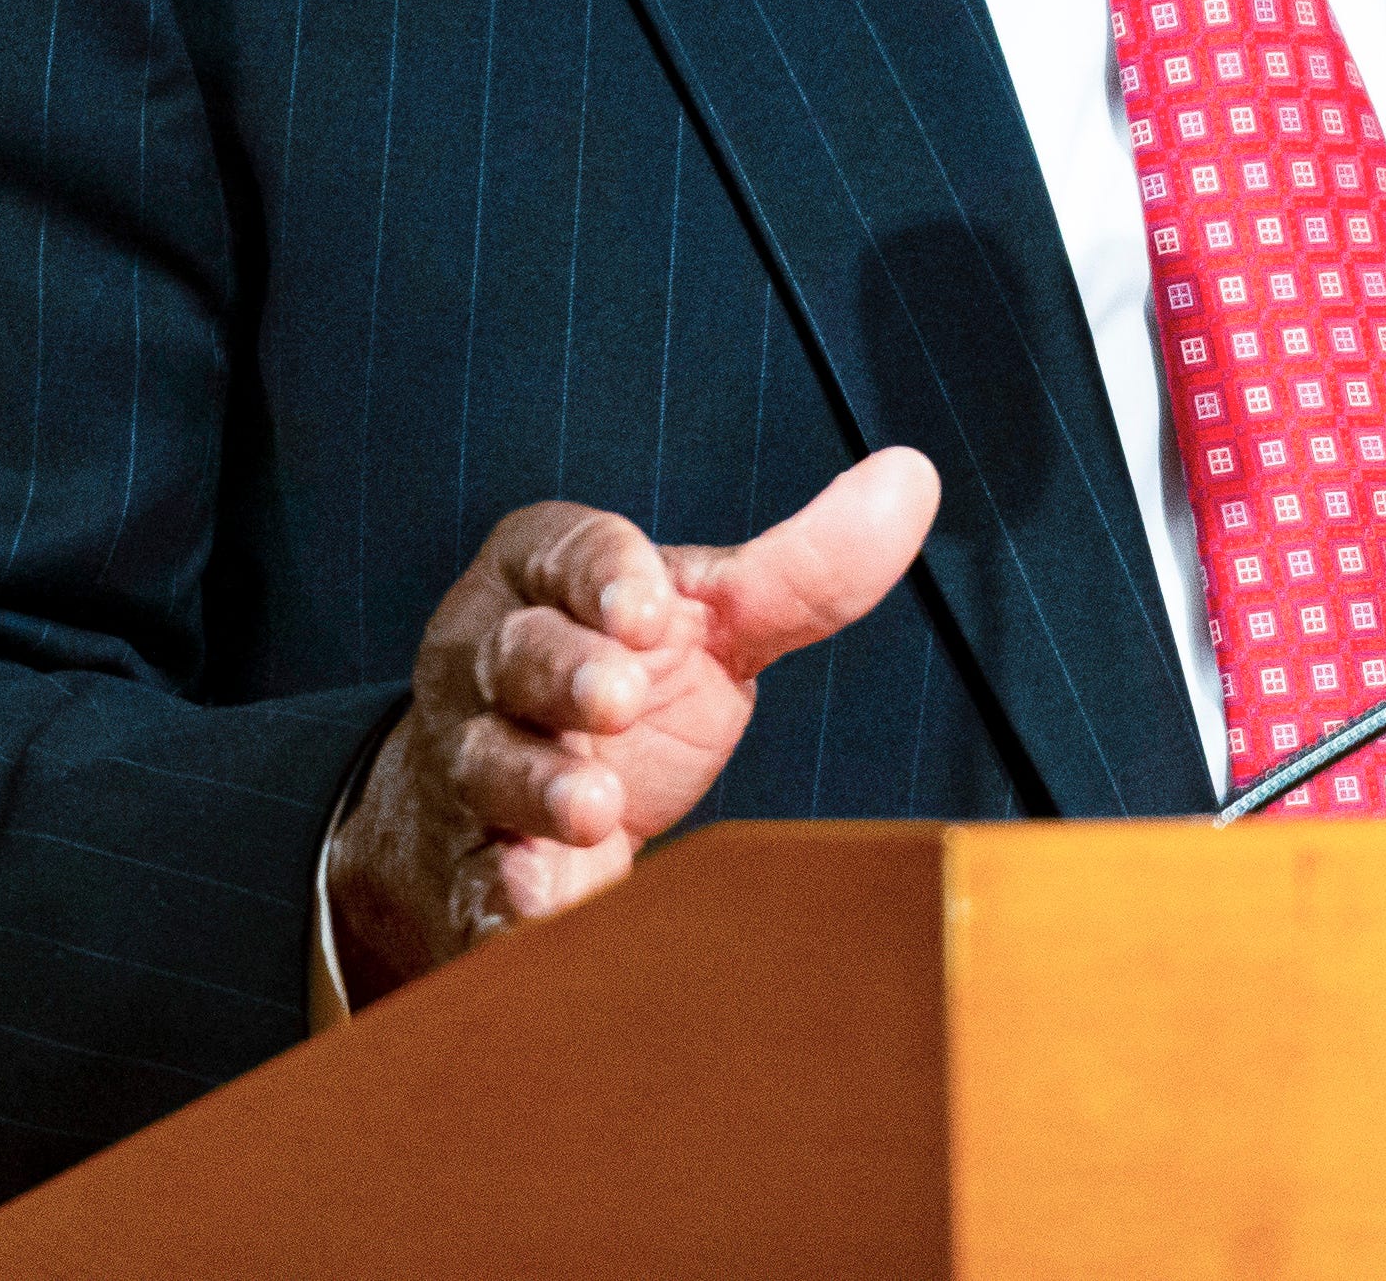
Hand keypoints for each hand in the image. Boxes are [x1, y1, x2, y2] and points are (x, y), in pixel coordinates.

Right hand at [326, 448, 939, 999]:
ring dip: (538, 785)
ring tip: (592, 808)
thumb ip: (802, 566)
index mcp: (547, 575)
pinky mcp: (473, 868)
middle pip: (515, 652)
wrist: (522, 803)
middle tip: (616, 696)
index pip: (564, 553)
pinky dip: (502, 899)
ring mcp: (472, 766)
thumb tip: (912, 477)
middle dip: (563, 673)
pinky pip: (475, 882)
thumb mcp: (712, 621)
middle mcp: (491, 659)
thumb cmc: (629, 680)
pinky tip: (534, 908)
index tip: (649, 607)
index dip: (602, 576)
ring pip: (489, 765)